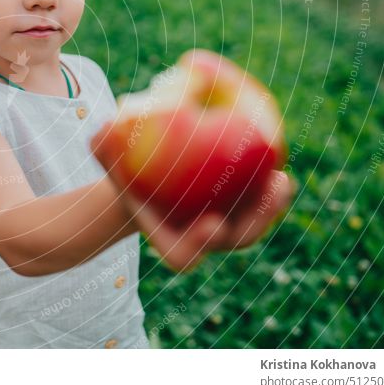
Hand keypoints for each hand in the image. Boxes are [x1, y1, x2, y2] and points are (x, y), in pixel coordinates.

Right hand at [90, 122, 294, 272]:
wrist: (148, 168)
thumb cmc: (126, 163)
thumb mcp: (109, 152)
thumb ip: (103, 146)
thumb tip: (104, 129)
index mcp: (168, 237)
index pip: (182, 255)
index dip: (198, 247)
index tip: (211, 223)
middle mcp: (201, 237)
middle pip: (233, 241)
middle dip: (254, 224)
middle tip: (262, 196)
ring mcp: (225, 223)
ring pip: (254, 223)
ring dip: (271, 206)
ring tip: (280, 178)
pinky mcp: (243, 204)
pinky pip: (261, 198)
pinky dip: (270, 181)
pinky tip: (277, 150)